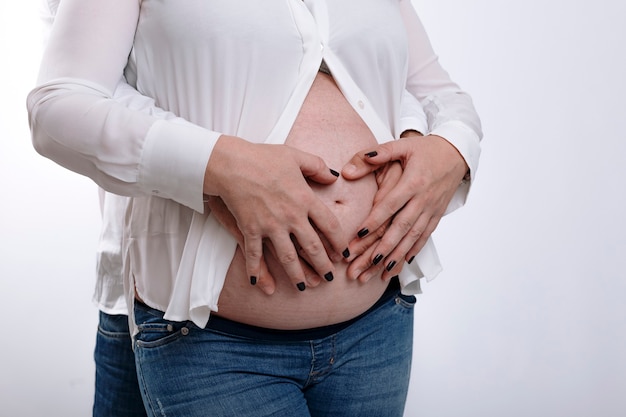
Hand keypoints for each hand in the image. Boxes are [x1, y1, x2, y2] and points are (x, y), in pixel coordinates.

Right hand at [204, 135, 345, 290]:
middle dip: (323, 265)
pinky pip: (255, 255)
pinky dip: (257, 270)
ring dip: (297, 275)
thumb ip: (317, 167)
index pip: (329, 225)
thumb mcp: (295, 156)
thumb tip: (334, 177)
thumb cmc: (263, 157)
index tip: (343, 254)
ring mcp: (271, 225)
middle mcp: (292, 216)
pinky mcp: (251, 229)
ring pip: (288, 257)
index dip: (339, 242)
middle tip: (330, 278)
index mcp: (305, 198)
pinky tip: (260, 284)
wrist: (232, 162)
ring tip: (305, 287)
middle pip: (313, 247)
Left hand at [341, 134, 467, 279]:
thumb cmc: (426, 149)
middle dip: (382, 247)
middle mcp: (423, 199)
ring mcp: (431, 210)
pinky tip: (399, 264)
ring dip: (395, 255)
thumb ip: (376, 156)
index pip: (390, 205)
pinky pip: (423, 237)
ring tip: (379, 271)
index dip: (374, 220)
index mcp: (413, 182)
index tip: (358, 235)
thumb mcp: (401, 146)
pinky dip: (411, 252)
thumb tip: (347, 171)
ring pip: (412, 237)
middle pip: (401, 227)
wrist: (457, 154)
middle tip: (363, 263)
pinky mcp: (436, 216)